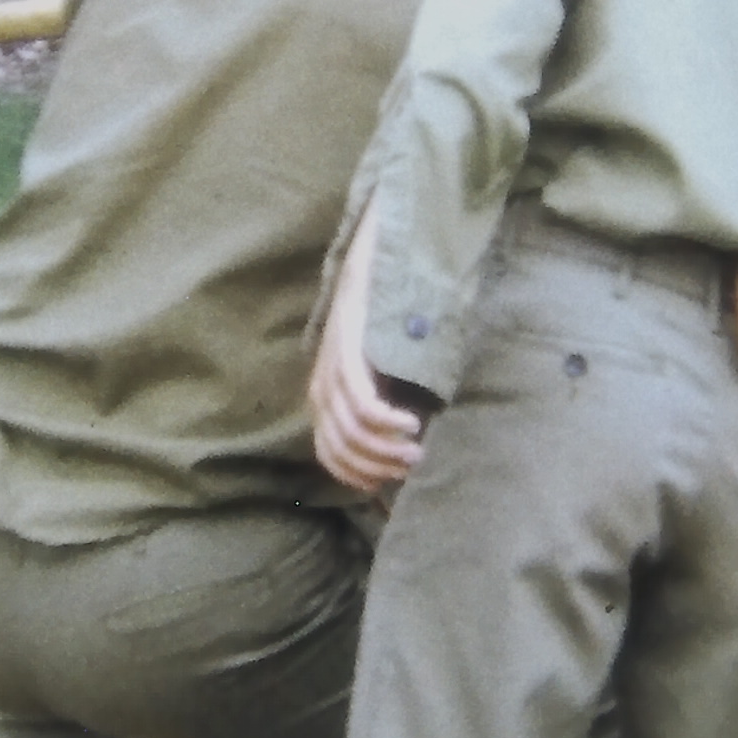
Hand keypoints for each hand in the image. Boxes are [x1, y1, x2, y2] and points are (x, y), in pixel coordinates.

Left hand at [309, 211, 425, 493]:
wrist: (378, 254)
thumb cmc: (387, 316)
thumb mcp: (378, 367)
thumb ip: (381, 402)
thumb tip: (403, 450)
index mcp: (323, 395)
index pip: (329, 456)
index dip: (360, 477)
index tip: (393, 482)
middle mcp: (320, 385)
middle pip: (341, 449)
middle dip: (379, 467)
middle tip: (414, 464)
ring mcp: (331, 366)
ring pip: (353, 431)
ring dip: (387, 449)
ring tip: (417, 447)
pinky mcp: (348, 349)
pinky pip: (362, 402)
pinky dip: (386, 421)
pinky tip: (409, 424)